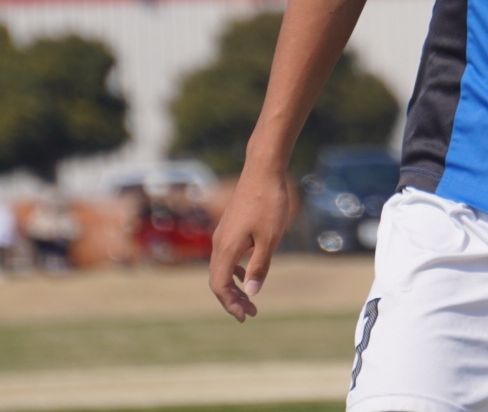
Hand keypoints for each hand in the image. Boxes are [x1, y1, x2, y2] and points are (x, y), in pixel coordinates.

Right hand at [207, 162, 292, 321]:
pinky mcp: (229, 226)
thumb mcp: (269, 239)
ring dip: (233, 286)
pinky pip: (225, 256)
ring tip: (249, 299)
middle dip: (231, 299)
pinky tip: (245, 274)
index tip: (245, 316)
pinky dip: (233, 270)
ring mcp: (222, 233)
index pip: (219, 285)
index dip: (230, 304)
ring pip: (221, 268)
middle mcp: (219, 242)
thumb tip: (251, 293)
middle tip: (250, 313)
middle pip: (217, 280)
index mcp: (226, 248)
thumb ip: (259, 266)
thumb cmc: (269, 203)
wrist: (263, 171)